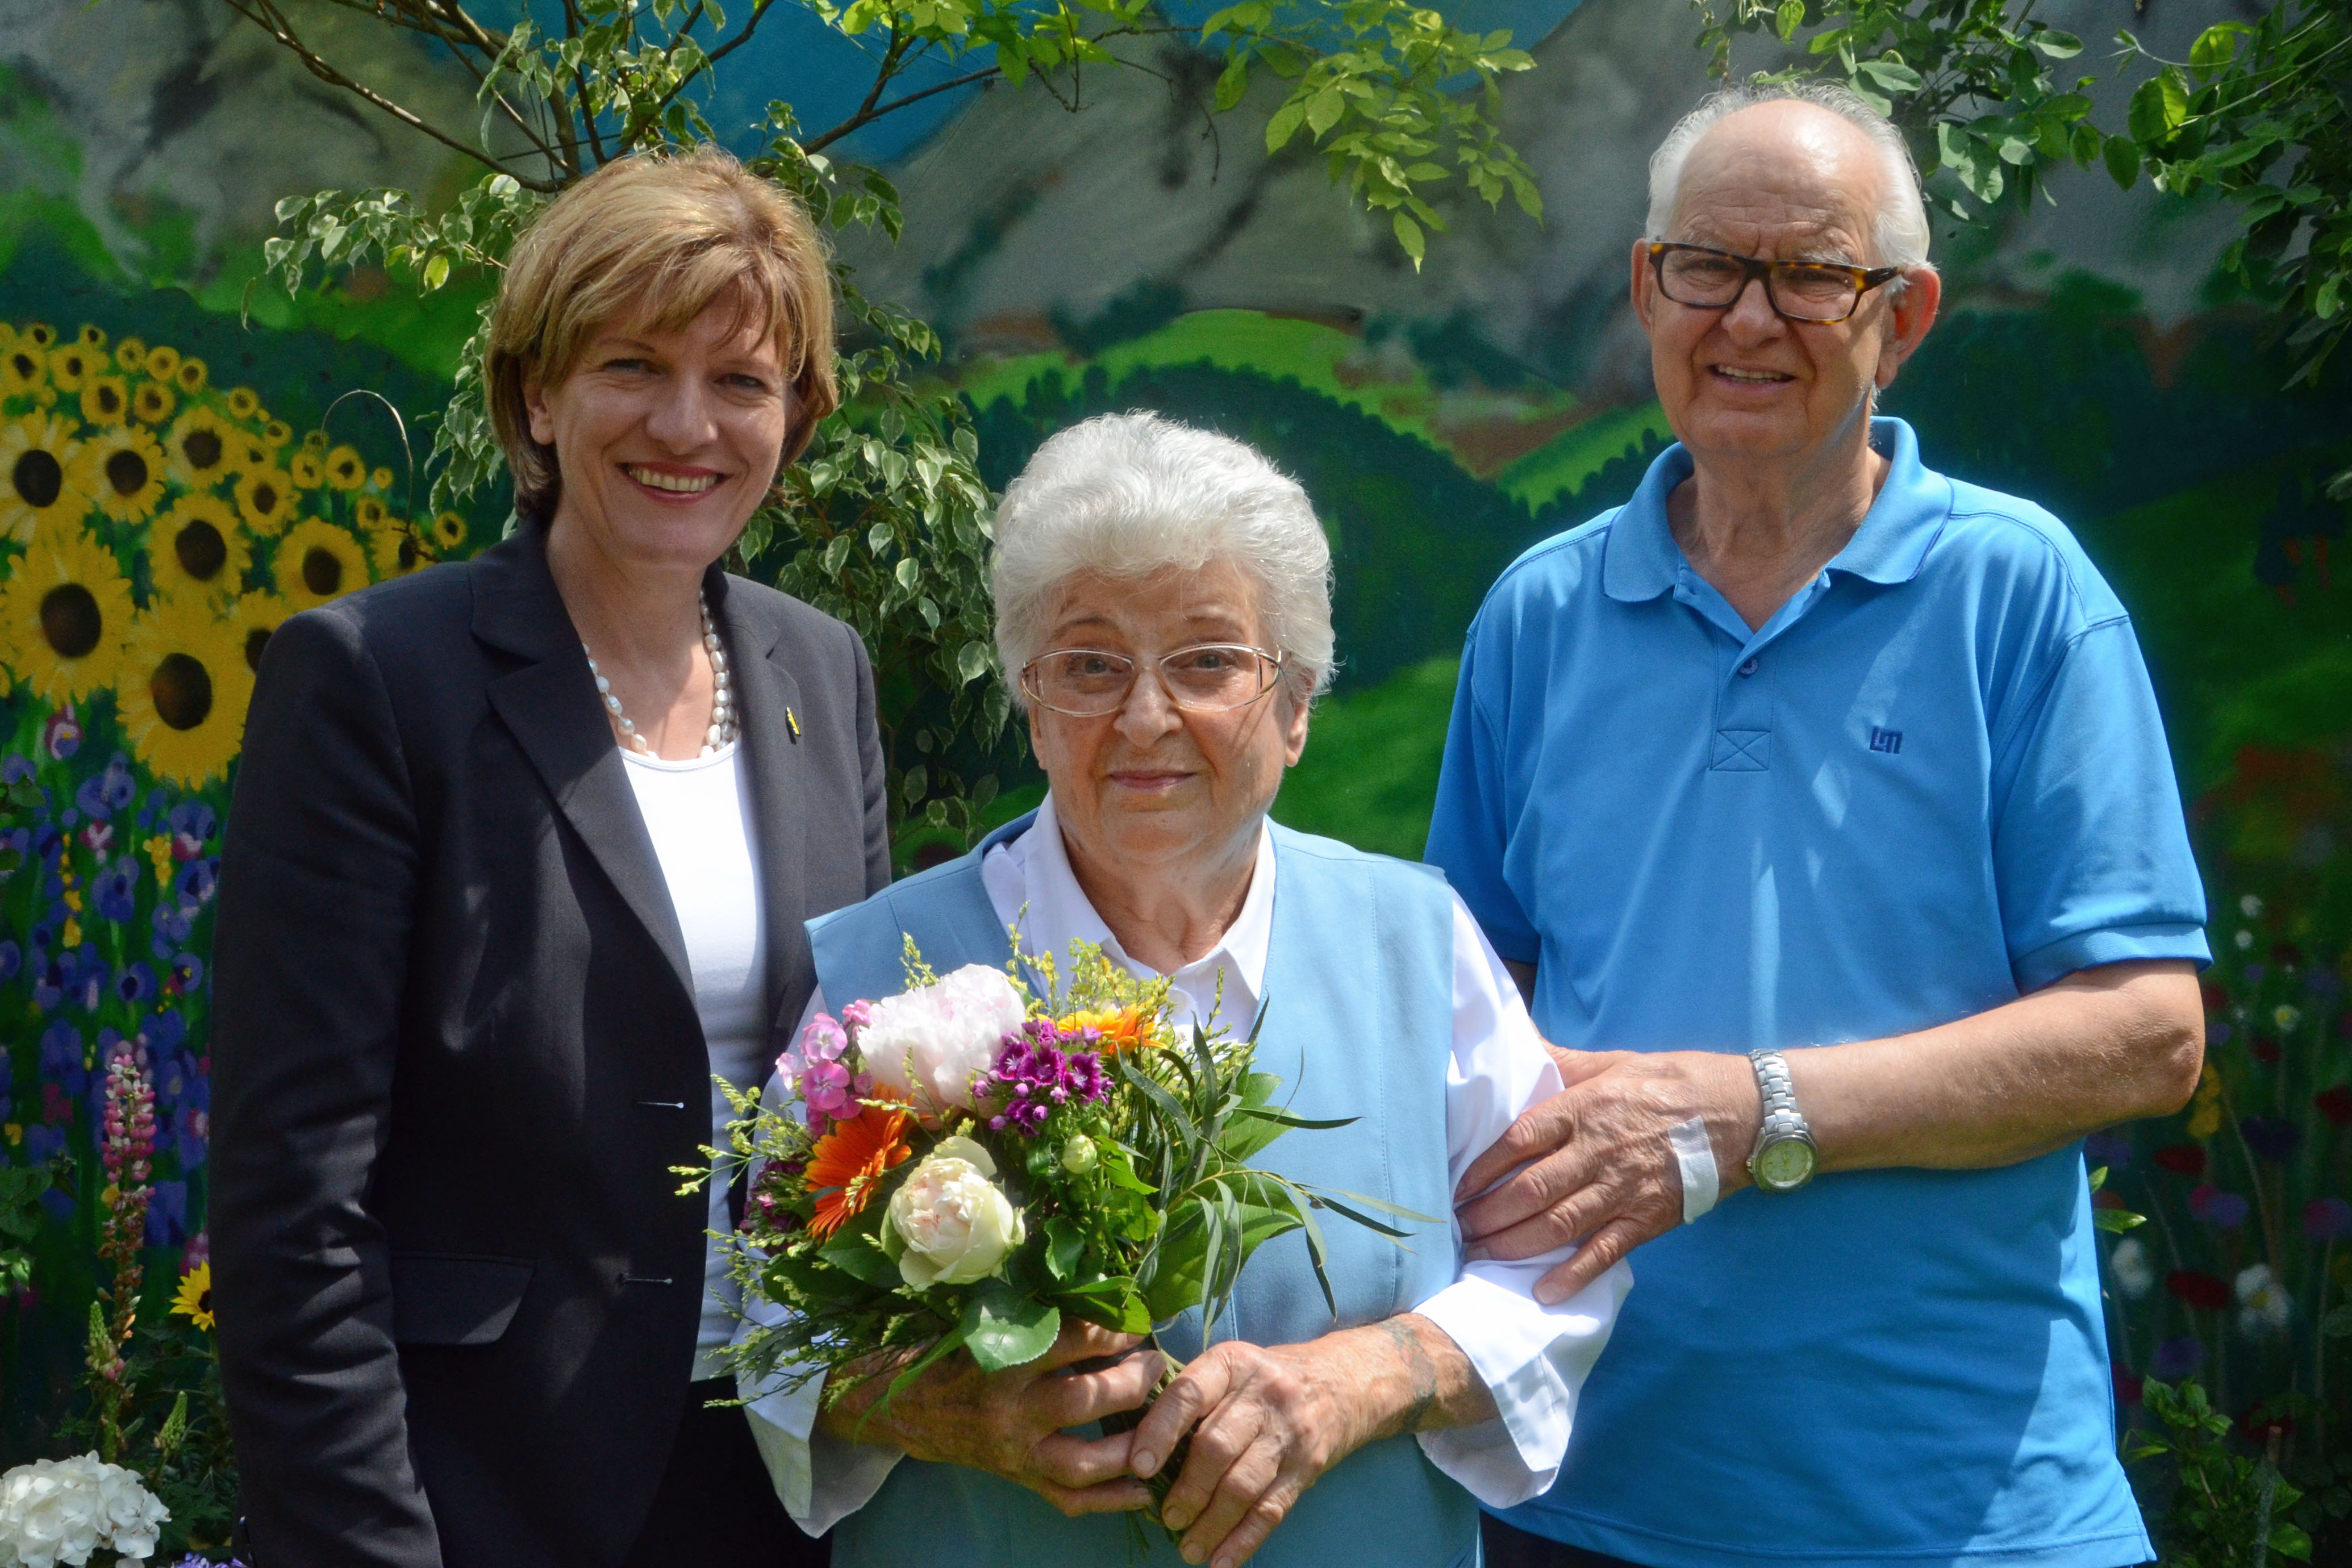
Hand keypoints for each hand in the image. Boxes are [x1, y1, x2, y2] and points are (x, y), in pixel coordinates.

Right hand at [820, 1319, 1160, 1515]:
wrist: (913, 1408)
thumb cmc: (961, 1354)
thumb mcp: (992, 1325)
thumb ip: (1042, 1315)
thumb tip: (1106, 1293)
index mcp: (1001, 1361)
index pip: (1067, 1343)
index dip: (1110, 1330)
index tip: (1138, 1321)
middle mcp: (1008, 1412)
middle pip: (1081, 1401)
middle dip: (1129, 1382)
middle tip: (1155, 1364)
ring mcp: (1015, 1454)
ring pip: (1081, 1462)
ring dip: (1129, 1444)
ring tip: (1161, 1422)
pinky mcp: (1020, 1481)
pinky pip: (1070, 1500)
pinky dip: (1111, 1500)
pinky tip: (1146, 1488)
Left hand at [1126, 1339, 1357, 1567]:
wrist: (1343, 1380)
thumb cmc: (1266, 1377)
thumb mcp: (1232, 1365)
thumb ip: (1190, 1395)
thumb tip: (1131, 1446)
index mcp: (1232, 1363)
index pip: (1189, 1394)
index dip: (1160, 1431)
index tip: (1139, 1466)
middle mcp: (1263, 1393)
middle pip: (1216, 1447)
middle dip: (1187, 1490)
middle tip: (1167, 1517)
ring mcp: (1289, 1432)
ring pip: (1242, 1485)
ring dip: (1211, 1523)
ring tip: (1187, 1548)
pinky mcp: (1307, 1466)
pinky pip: (1272, 1509)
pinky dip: (1244, 1541)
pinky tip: (1222, 1562)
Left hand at [1455, 1046, 1757, 1300]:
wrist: (1745, 1111)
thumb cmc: (1674, 1081)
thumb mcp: (1614, 1061)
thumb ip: (1563, 1063)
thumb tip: (1520, 1045)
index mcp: (1586, 1107)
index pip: (1519, 1140)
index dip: (1482, 1167)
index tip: (1456, 1185)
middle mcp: (1600, 1149)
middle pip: (1531, 1189)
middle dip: (1489, 1214)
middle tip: (1458, 1229)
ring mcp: (1625, 1187)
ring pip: (1559, 1223)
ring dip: (1514, 1244)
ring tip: (1481, 1255)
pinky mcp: (1650, 1217)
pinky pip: (1605, 1251)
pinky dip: (1572, 1274)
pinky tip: (1541, 1290)